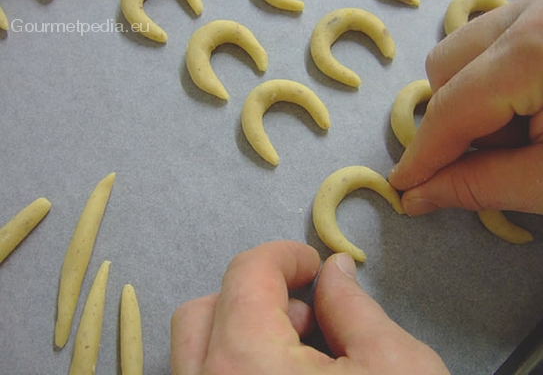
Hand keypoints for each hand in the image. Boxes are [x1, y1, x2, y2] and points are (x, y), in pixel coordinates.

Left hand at [170, 240, 448, 374]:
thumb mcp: (394, 368)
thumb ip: (353, 306)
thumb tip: (334, 270)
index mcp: (246, 366)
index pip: (246, 273)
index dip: (284, 255)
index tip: (313, 263)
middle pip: (204, 310)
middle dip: (254, 294)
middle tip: (306, 309)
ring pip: (196, 353)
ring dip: (241, 332)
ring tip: (299, 352)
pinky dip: (237, 368)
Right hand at [388, 0, 542, 215]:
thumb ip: (482, 186)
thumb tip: (416, 195)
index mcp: (539, 48)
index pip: (452, 107)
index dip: (423, 154)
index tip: (403, 186)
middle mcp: (538, 9)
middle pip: (447, 65)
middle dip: (456, 120)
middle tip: (495, 156)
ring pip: (469, 47)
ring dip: (477, 98)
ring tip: (526, 130)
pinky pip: (500, 36)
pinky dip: (502, 77)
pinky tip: (538, 105)